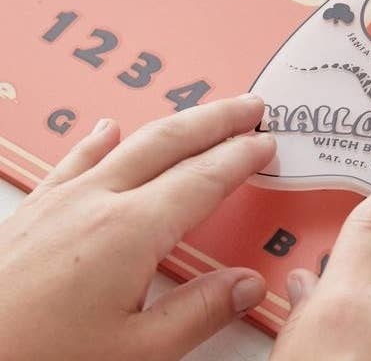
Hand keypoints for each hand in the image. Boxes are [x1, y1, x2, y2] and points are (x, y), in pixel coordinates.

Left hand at [0, 95, 274, 360]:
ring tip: (201, 115)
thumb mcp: (134, 353)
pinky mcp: (35, 209)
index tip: (265, 143)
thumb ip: (198, 312)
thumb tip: (246, 286)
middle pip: (172, 141)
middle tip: (250, 106)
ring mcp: (62, 198)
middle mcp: (97, 200)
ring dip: (175, 123)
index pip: (204, 177)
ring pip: (131, 140)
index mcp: (130, 231)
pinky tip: (108, 128)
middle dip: (218, 119)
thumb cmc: (37, 358)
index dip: (240, 156)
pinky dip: (101, 140)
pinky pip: (76, 158)